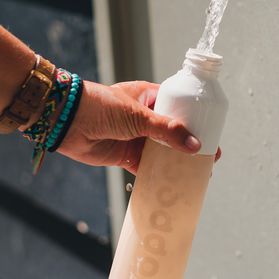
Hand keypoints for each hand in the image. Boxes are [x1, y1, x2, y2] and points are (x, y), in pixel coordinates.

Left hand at [56, 80, 220, 174]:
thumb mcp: (138, 115)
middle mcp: (145, 117)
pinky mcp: (126, 156)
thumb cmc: (100, 106)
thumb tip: (194, 144)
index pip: (180, 107)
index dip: (197, 119)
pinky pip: (148, 167)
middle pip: (175, 132)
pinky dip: (160, 174)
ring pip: (164, 151)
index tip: (213, 130)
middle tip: (210, 156)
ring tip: (198, 171)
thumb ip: (167, 131)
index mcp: (150, 97)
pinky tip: (175, 181)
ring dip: (178, 161)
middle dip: (192, 144)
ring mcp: (136, 137)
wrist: (65, 121)